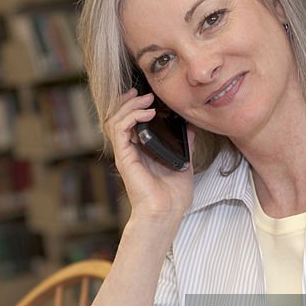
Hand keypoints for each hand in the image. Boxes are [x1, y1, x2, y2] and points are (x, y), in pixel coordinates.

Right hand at [103, 88, 195, 225]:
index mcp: (140, 150)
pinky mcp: (125, 158)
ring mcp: (125, 154)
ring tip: (146, 100)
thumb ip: (184, 143)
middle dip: (129, 101)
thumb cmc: (173, 195)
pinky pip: (120, 130)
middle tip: (144, 93)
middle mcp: (130, 150)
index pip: (128, 122)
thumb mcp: (183, 161)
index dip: (133, 106)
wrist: (167, 213)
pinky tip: (148, 113)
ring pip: (115, 120)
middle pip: (117, 117)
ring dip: (129, 106)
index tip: (147, 96)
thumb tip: (191, 127)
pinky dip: (132, 117)